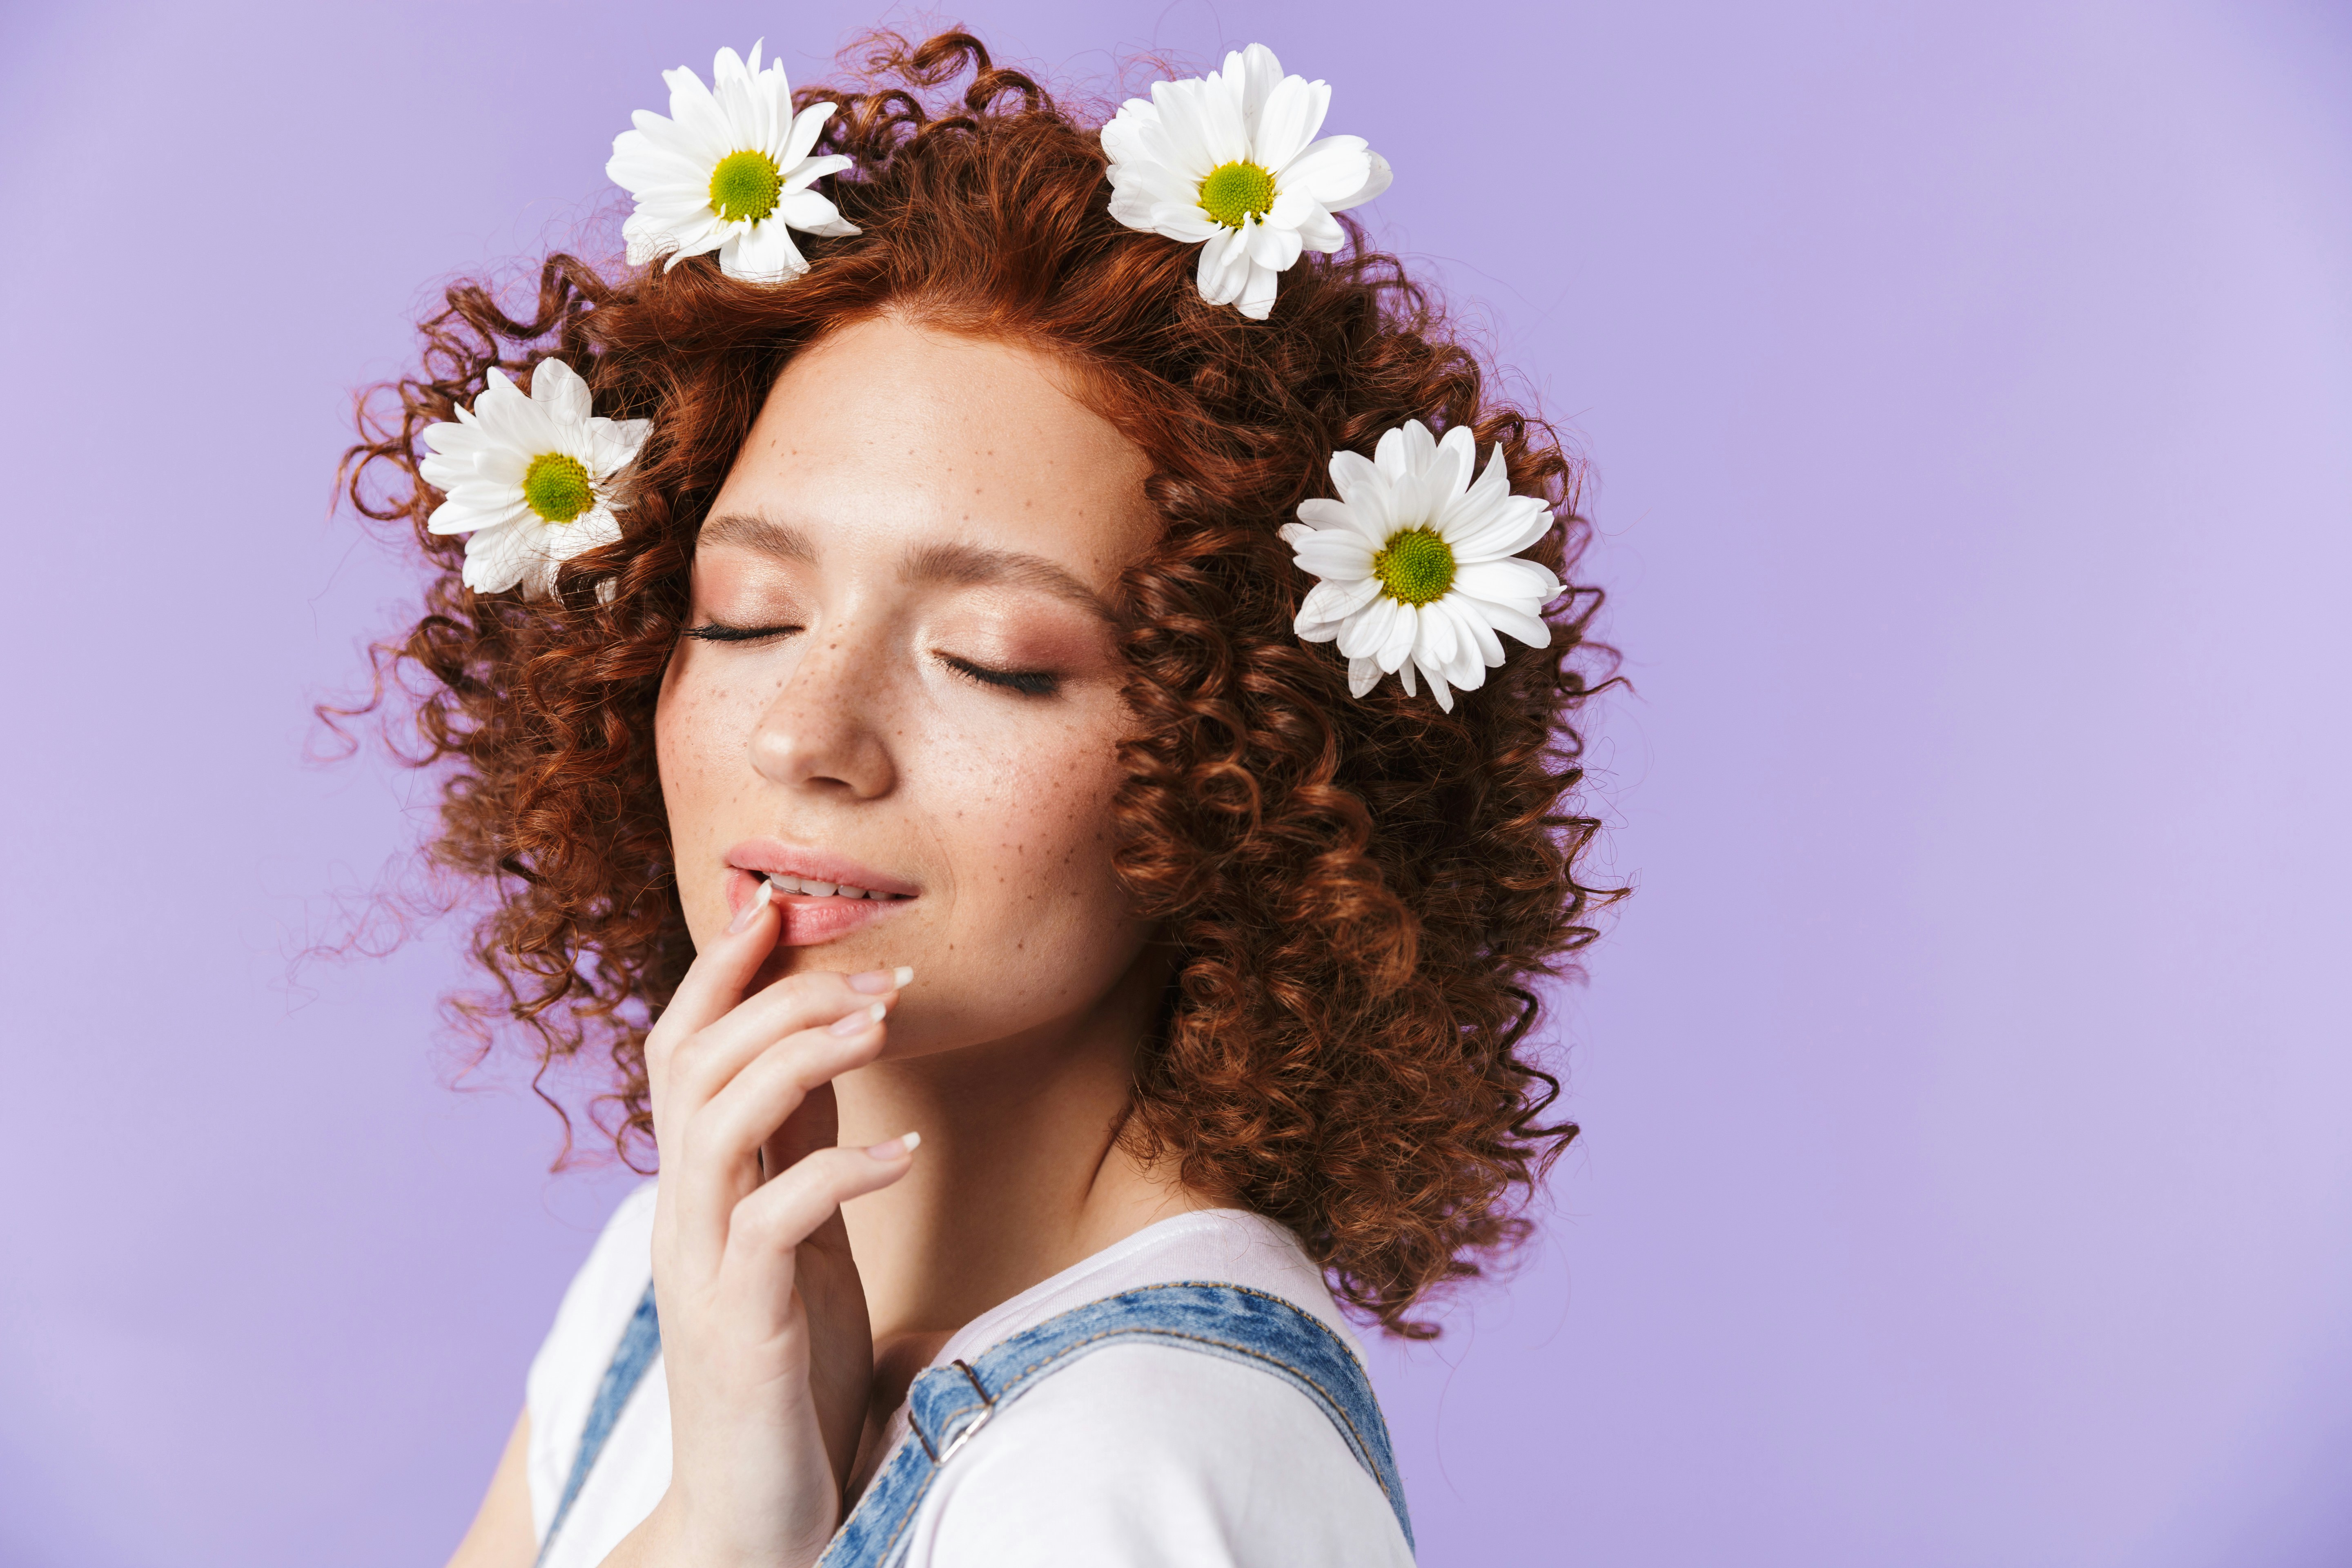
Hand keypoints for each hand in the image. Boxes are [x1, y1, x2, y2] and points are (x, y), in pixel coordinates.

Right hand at [616, 885, 917, 1567]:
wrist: (754, 1516)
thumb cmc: (788, 1379)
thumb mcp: (802, 1245)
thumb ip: (805, 1157)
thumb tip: (847, 1066)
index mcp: (698, 1190)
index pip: (683, 1049)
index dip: (723, 970)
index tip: (780, 903)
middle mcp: (683, 1215)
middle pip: (694, 1062)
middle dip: (781, 997)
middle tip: (882, 974)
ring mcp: (702, 1268)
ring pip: (719, 1122)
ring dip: (802, 1056)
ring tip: (885, 1024)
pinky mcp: (739, 1323)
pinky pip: (775, 1219)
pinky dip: (842, 1171)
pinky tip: (906, 1153)